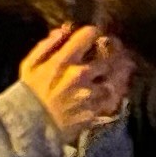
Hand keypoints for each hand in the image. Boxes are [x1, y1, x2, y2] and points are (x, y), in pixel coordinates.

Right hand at [15, 21, 128, 139]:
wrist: (31, 126)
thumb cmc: (29, 93)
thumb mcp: (31, 64)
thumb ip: (47, 45)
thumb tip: (64, 30)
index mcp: (64, 60)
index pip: (88, 36)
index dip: (94, 32)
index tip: (95, 34)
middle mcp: (80, 75)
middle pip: (108, 56)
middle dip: (115, 49)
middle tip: (117, 48)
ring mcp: (90, 95)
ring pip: (116, 78)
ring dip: (122, 70)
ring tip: (126, 65)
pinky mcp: (95, 111)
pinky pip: (114, 99)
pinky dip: (119, 91)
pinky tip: (119, 86)